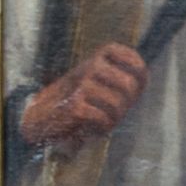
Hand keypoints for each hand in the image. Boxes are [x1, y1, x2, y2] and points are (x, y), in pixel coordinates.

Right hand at [20, 38, 146, 150]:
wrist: (42, 115)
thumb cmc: (77, 99)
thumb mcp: (98, 81)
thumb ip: (121, 79)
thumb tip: (143, 80)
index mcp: (99, 57)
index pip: (135, 62)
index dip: (140, 78)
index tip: (134, 91)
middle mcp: (91, 66)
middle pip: (129, 85)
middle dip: (127, 104)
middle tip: (116, 113)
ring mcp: (82, 84)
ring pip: (117, 104)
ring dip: (114, 119)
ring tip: (103, 121)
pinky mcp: (74, 105)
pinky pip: (103, 118)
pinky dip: (102, 127)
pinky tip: (94, 128)